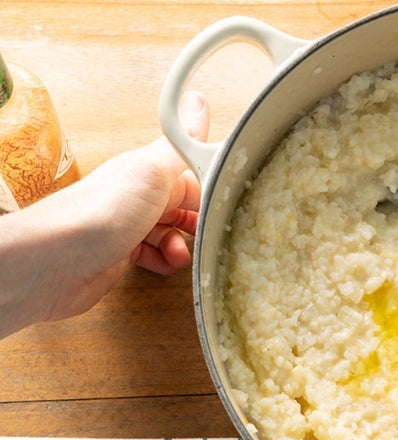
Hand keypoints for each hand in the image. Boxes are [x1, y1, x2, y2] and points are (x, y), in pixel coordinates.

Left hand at [0, 91, 209, 336]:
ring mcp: (128, 224)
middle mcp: (138, 194)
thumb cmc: (100, 214)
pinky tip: (164, 265)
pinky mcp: (120, 252)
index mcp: (148, 169)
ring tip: (179, 254)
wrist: (57, 259)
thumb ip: (180, 143)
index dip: (210, 189)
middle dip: (198, 222)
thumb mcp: (151, 172)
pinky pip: (153, 254)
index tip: (227, 205)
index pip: (191, 173)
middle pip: (182, 204)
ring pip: (169, 232)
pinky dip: (164, 261)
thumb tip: (198, 103)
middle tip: (204, 235)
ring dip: (182, 245)